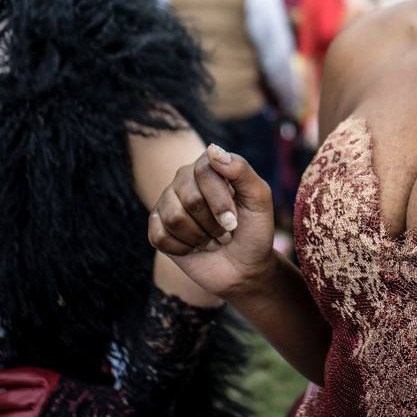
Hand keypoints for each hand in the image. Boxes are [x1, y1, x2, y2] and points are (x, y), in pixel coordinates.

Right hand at [148, 144, 276, 300]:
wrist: (244, 268)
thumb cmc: (254, 231)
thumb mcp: (259, 199)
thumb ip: (241, 170)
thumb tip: (212, 149)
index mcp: (210, 166)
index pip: (205, 171)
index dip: (220, 201)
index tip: (234, 222)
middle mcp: (185, 178)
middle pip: (190, 198)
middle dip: (213, 224)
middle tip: (226, 233)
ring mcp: (168, 202)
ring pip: (174, 218)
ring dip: (200, 238)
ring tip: (212, 240)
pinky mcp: (157, 227)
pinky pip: (160, 236)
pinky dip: (183, 249)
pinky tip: (194, 248)